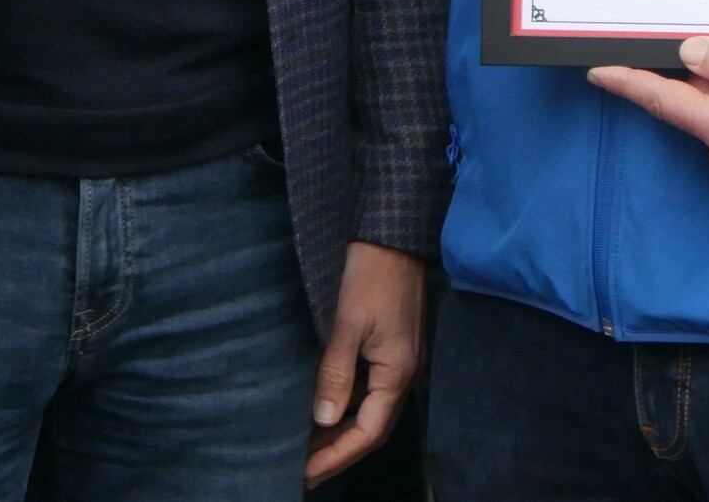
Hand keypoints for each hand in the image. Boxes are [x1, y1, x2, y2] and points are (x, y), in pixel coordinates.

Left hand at [305, 241, 424, 488]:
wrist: (393, 235)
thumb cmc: (371, 275)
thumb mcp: (348, 324)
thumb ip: (336, 373)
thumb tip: (323, 419)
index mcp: (398, 373)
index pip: (368, 434)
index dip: (336, 457)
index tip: (305, 473)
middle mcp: (405, 375)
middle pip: (373, 430)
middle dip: (339, 454)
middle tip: (303, 472)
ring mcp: (401, 363)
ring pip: (372, 413)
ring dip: (343, 435)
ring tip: (309, 451)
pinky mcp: (393, 350)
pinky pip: (372, 394)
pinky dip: (349, 410)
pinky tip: (327, 412)